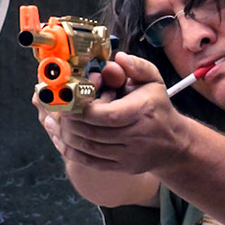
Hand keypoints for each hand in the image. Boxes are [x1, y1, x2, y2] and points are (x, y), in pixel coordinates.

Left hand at [46, 52, 188, 175]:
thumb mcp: (154, 81)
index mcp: (143, 111)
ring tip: (51, 121)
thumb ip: (137, 66)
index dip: (83, 109)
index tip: (69, 99)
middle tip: (55, 109)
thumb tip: (118, 58)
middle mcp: (137, 136)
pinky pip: (91, 162)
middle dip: (70, 121)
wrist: (173, 144)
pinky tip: (60, 139)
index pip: (108, 114)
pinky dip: (71, 151)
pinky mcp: (122, 167)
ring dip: (66, 135)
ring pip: (89, 148)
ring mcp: (129, 155)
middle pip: (93, 132)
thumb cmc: (158, 108)